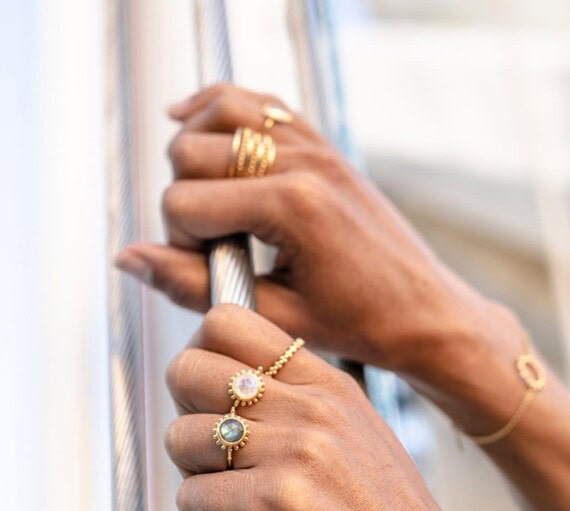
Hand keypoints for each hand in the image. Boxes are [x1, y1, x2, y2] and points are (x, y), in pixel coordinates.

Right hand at [116, 83, 506, 379]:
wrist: (421, 311)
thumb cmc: (360, 320)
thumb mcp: (271, 314)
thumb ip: (191, 284)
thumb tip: (129, 259)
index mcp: (291, 205)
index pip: (183, 202)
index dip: (179, 241)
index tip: (212, 266)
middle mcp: (301, 161)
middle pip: (189, 151)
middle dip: (184, 200)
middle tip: (215, 241)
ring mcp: (313, 145)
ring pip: (215, 113)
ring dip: (194, 151)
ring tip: (208, 196)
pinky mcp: (320, 143)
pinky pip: (255, 100)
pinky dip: (218, 108)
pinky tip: (195, 120)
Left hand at [163, 303, 490, 510]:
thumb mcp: (359, 444)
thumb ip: (302, 410)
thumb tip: (229, 396)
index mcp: (330, 386)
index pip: (228, 322)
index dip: (202, 359)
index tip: (211, 401)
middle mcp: (313, 408)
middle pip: (188, 369)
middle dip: (186, 414)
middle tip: (215, 456)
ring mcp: (299, 452)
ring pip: (181, 436)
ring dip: (194, 477)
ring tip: (233, 505)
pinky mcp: (283, 503)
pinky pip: (193, 496)